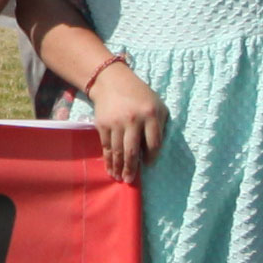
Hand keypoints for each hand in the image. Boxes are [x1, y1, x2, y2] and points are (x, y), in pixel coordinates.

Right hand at [82, 58, 167, 183]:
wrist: (111, 81)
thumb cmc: (139, 95)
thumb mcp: (157, 105)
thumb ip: (160, 125)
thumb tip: (153, 150)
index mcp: (151, 115)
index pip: (154, 143)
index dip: (151, 157)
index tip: (148, 164)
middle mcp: (133, 120)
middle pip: (132, 151)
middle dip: (131, 169)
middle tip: (130, 181)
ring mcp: (116, 122)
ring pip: (117, 151)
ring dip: (118, 167)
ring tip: (119, 178)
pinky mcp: (102, 124)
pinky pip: (106, 145)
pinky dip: (107, 158)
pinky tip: (110, 167)